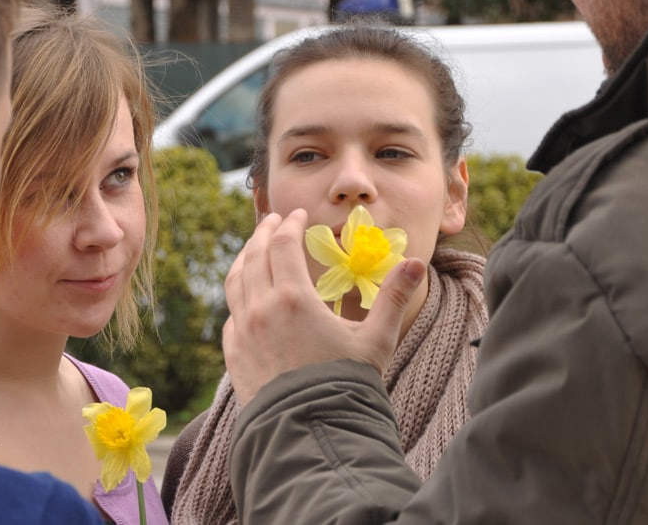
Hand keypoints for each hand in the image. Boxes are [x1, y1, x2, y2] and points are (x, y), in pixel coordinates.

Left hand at [223, 209, 425, 406]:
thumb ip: (394, 297)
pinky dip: (238, 295)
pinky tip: (247, 296)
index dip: (290, 224)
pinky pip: (231, 313)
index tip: (298, 216)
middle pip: (254, 255)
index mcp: (292, 298)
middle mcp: (260, 308)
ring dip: (245, 258)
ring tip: (254, 249)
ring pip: (235, 281)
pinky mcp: (234, 354)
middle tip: (274, 221)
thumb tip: (416, 262)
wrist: (310, 432)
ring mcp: (242, 332)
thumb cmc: (346, 384)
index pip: (283, 244)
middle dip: (264, 232)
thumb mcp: (376, 339)